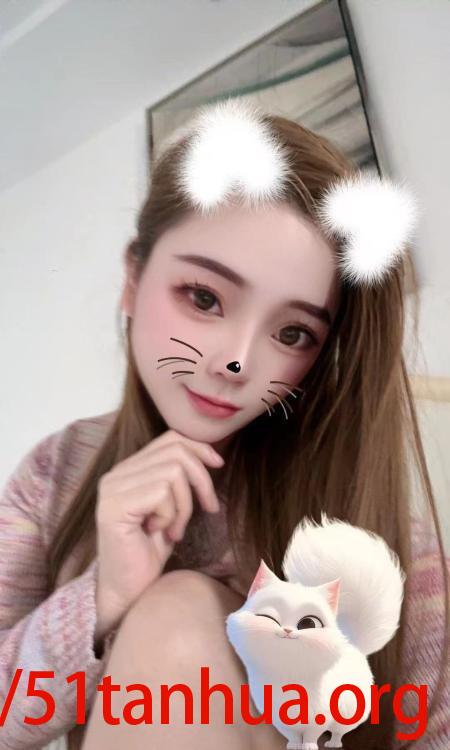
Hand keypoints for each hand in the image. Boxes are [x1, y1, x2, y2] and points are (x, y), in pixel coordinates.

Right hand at [94, 429, 223, 638]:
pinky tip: (161, 533)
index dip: (199, 448)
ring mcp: (112, 488)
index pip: (169, 438)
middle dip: (201, 480)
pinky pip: (161, 492)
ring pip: (172, 473)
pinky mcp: (114, 506)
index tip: (218, 465)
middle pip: (176, 452)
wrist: (127, 590)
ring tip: (175, 529)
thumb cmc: (149, 551)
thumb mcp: (170, 507)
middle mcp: (115, 474)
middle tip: (207, 508)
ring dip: (184, 505)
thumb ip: (177, 478)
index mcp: (127, 470)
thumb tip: (210, 454)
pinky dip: (172, 514)